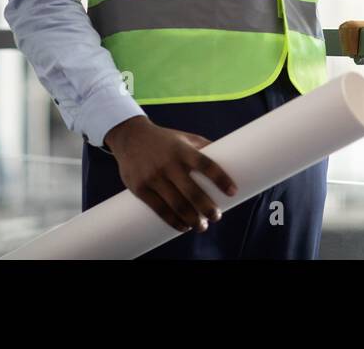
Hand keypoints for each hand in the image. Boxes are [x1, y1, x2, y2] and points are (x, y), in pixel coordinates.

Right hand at [103, 115, 237, 232]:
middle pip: (193, 192)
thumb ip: (204, 147)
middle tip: (217, 217)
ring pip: (177, 204)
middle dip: (207, 208)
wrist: (130, 136)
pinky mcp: (139, 188)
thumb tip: (231, 157)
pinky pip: (159, 209)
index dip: (221, 179)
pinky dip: (173, 221)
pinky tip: (183, 227)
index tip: (233, 191)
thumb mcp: (185, 138)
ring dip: (192, 220)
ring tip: (202, 226)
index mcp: (183, 150)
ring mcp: (153, 177)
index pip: (206, 165)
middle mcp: (168, 163)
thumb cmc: (165, 139)